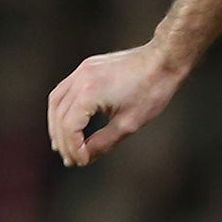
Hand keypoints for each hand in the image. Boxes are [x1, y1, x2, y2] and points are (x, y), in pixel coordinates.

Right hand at [47, 43, 186, 166]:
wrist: (164, 59)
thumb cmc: (152, 90)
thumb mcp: (130, 123)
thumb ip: (104, 142)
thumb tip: (86, 156)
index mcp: (90, 92)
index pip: (69, 126)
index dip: (73, 147)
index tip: (82, 162)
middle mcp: (80, 79)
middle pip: (59, 116)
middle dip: (64, 140)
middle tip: (71, 160)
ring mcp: (81, 71)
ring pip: (56, 102)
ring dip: (57, 125)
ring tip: (64, 145)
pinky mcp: (86, 67)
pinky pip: (65, 90)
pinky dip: (63, 109)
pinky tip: (68, 123)